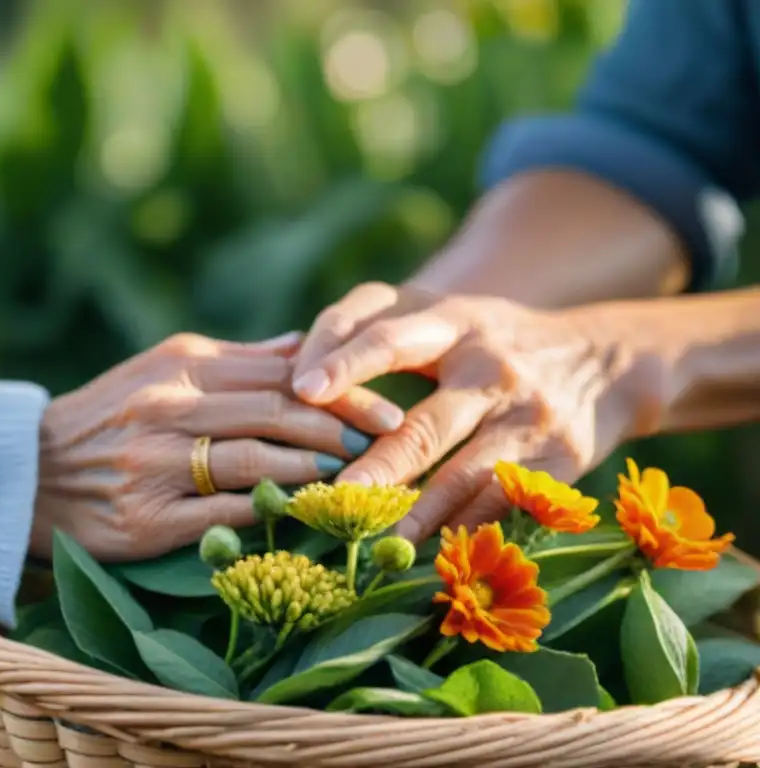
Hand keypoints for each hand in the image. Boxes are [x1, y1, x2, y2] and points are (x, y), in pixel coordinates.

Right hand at [30, 332, 405, 560]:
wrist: (28, 472)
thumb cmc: (107, 415)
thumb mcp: (161, 369)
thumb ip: (235, 360)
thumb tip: (304, 344)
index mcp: (180, 368)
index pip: (280, 373)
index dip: (343, 391)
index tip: (390, 407)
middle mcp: (169, 409)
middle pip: (278, 412)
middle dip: (344, 427)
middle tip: (390, 442)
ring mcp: (158, 465)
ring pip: (258, 461)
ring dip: (317, 469)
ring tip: (359, 477)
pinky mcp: (149, 519)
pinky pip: (226, 515)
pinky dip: (273, 512)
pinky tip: (307, 514)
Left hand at [291, 283, 658, 540]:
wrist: (606, 360)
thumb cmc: (494, 340)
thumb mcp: (448, 317)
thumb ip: (380, 333)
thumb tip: (289, 365)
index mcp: (452, 322)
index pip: (389, 335)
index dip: (345, 359)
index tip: (301, 388)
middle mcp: (489, 366)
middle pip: (424, 424)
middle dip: (378, 466)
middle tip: (335, 498)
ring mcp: (526, 414)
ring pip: (465, 476)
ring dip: (420, 516)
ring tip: (379, 543)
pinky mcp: (558, 457)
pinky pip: (504, 503)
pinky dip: (468, 530)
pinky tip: (436, 554)